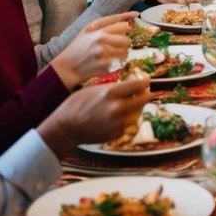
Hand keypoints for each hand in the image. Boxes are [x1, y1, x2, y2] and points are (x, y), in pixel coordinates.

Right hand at [37, 78, 151, 156]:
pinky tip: (116, 118)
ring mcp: (117, 122)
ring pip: (136, 114)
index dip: (145, 82)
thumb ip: (112, 89)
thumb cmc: (76, 105)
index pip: (137, 85)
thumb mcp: (93, 90)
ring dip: (136, 109)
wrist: (66, 128)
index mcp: (110, 93)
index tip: (148, 81)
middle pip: (142, 100)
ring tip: (129, 106)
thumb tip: (128, 88)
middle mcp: (117, 107)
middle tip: (150, 93)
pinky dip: (125, 121)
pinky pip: (127, 125)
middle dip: (147, 95)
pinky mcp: (116, 133)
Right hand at [53, 12, 134, 85]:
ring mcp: (104, 53)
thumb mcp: (86, 31)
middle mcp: (100, 39)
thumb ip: (104, 24)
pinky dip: (117, 62)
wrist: (67, 67)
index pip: (119, 22)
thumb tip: (126, 20)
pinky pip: (120, 62)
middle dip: (125, 42)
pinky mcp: (105, 66)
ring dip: (122, 53)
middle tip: (120, 44)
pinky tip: (108, 62)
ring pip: (125, 52)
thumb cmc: (78, 47)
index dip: (128, 17)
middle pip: (126, 39)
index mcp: (96, 29)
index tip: (136, 14)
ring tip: (113, 54)